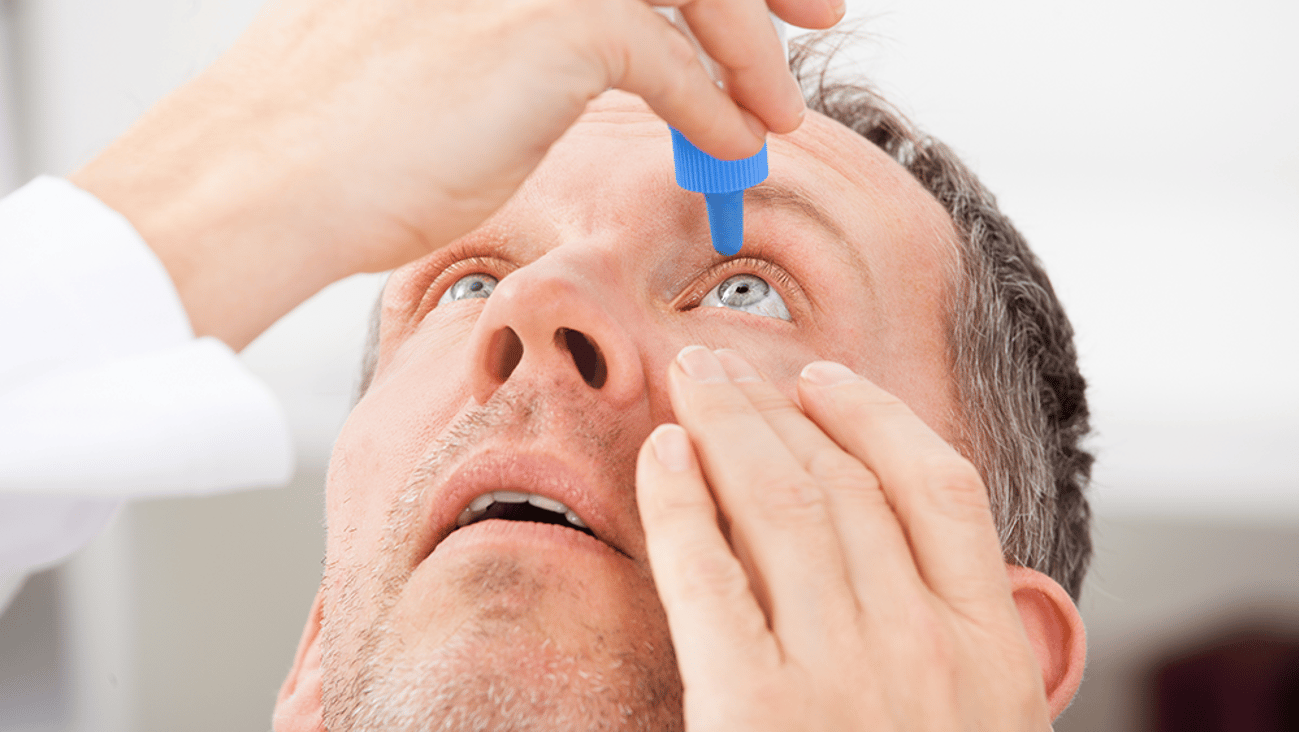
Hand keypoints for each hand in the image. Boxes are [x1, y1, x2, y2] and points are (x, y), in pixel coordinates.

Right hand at [71, 0, 840, 348]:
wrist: (269, 175)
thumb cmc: (342, 137)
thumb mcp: (448, 56)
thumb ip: (534, 41)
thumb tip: (616, 59)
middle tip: (821, 10)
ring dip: (751, 49)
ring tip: (779, 113)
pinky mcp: (545, 24)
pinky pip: (665, 57)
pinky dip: (713, 106)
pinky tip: (734, 145)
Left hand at [636, 347, 1056, 728]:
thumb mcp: (990, 727)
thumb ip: (980, 649)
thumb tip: (959, 575)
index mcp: (994, 652)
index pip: (940, 489)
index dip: (874, 415)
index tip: (824, 377)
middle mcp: (923, 646)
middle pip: (845, 481)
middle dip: (776, 406)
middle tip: (727, 364)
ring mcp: (839, 675)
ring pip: (779, 503)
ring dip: (728, 425)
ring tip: (693, 383)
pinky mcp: (753, 709)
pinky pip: (705, 574)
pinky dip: (678, 502)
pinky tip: (662, 454)